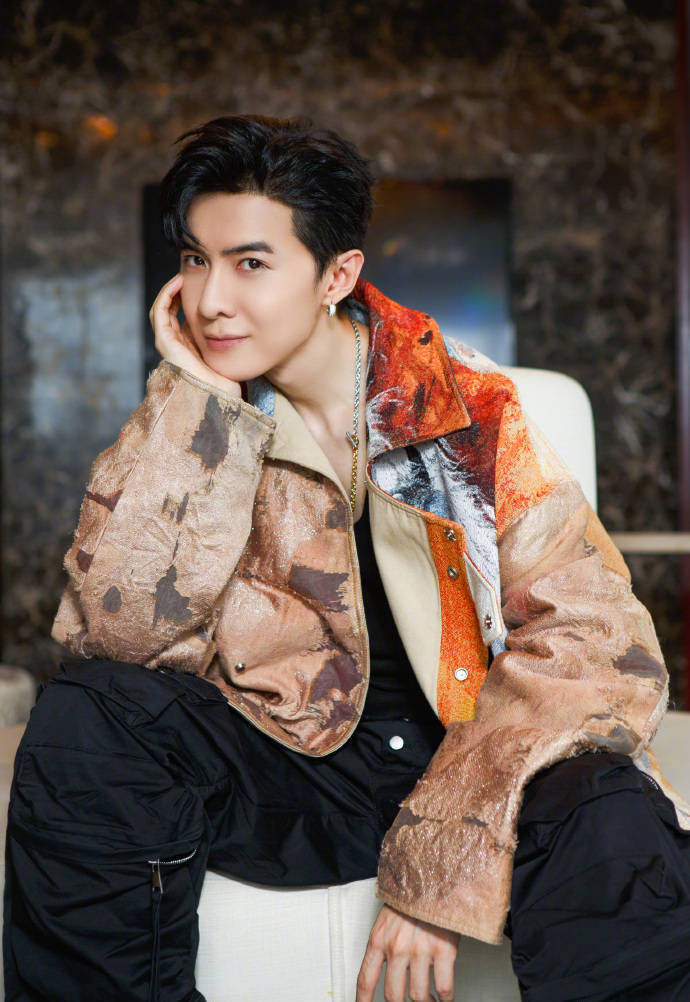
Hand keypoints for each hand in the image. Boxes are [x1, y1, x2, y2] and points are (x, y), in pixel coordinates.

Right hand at [149, 273, 241, 395]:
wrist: (220, 395)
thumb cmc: (228, 379)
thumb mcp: (228, 352)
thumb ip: (228, 339)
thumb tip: (242, 322)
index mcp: (188, 348)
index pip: (180, 318)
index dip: (186, 300)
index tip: (200, 285)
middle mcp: (175, 345)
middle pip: (168, 312)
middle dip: (176, 293)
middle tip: (187, 276)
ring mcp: (168, 343)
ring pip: (161, 309)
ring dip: (169, 290)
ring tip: (181, 276)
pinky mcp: (165, 341)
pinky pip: (160, 311)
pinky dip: (166, 294)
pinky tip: (178, 282)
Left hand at [356, 905, 459, 1001]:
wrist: (435, 875)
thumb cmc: (412, 896)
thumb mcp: (388, 919)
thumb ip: (384, 944)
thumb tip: (387, 972)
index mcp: (379, 939)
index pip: (365, 979)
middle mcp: (397, 948)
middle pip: (393, 995)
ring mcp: (420, 950)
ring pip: (418, 996)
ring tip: (430, 1000)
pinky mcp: (444, 950)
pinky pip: (444, 987)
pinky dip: (445, 998)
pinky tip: (444, 996)